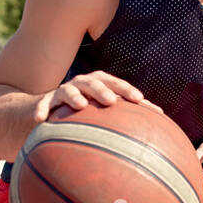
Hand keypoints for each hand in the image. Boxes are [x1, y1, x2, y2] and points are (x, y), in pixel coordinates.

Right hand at [36, 70, 163, 119]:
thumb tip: (162, 118)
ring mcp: (63, 91)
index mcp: (99, 84)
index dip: (127, 90)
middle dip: (103, 90)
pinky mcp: (46, 102)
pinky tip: (41, 120)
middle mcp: (82, 84)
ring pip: (69, 90)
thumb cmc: (86, 109)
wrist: (51, 106)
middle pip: (94, 83)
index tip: (140, 100)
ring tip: (80, 105)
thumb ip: (129, 112)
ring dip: (74, 96)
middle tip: (111, 102)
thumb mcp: (104, 109)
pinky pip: (42, 106)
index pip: (116, 84)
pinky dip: (41, 110)